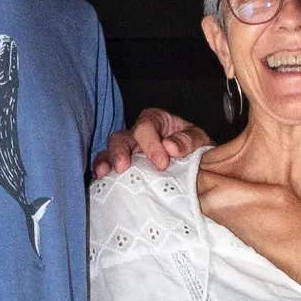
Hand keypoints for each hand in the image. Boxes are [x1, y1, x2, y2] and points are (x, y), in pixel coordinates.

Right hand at [91, 108, 212, 177]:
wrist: (198, 167)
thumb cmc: (194, 149)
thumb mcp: (199, 140)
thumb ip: (188, 140)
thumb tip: (171, 146)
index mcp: (157, 121)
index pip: (147, 126)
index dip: (151, 144)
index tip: (162, 163)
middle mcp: (138, 133)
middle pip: (122, 136)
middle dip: (121, 151)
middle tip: (123, 168)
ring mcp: (128, 150)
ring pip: (111, 149)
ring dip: (107, 160)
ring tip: (106, 173)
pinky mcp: (123, 166)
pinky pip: (107, 164)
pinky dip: (102, 169)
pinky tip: (101, 179)